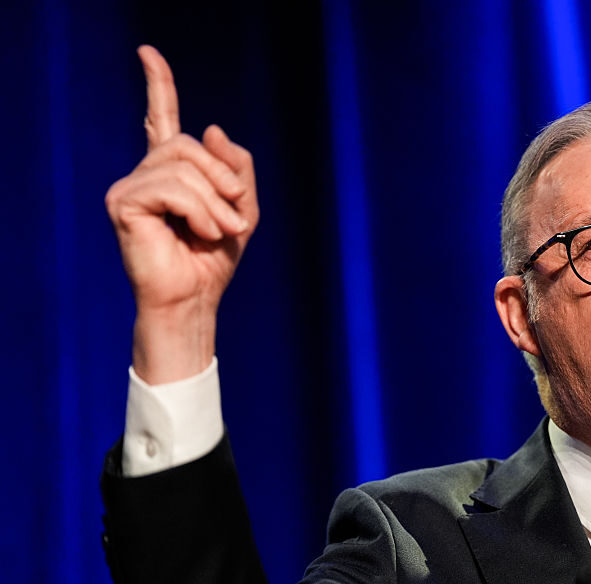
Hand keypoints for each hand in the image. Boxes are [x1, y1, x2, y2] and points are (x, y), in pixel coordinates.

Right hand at [106, 45, 258, 383]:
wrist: (195, 299)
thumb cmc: (214, 259)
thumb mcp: (243, 208)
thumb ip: (236, 167)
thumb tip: (213, 128)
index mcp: (173, 172)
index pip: (162, 119)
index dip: (158, 85)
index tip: (148, 53)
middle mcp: (147, 173)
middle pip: (190, 144)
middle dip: (223, 179)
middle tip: (236, 219)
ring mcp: (131, 186)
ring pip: (183, 166)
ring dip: (215, 202)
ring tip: (219, 232)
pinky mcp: (123, 202)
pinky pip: (171, 187)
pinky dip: (198, 210)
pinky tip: (199, 234)